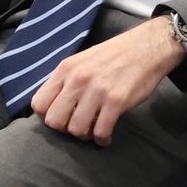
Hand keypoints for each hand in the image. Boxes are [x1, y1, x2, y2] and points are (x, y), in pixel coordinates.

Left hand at [31, 17, 183, 146]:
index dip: (47, 117)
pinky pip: (101, 131)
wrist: (148, 47)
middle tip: (78, 126)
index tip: (62, 118)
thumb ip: (66, 80)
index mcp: (66, 69)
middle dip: (65, 129)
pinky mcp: (117, 101)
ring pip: (76, 129)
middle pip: (54, 121)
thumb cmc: (116, 56)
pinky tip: (106, 136)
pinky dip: (102, 139)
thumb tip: (54, 105)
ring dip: (85, 135)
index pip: (39, 104)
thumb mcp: (83, 61)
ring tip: (94, 131)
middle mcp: (78, 79)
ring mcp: (97, 90)